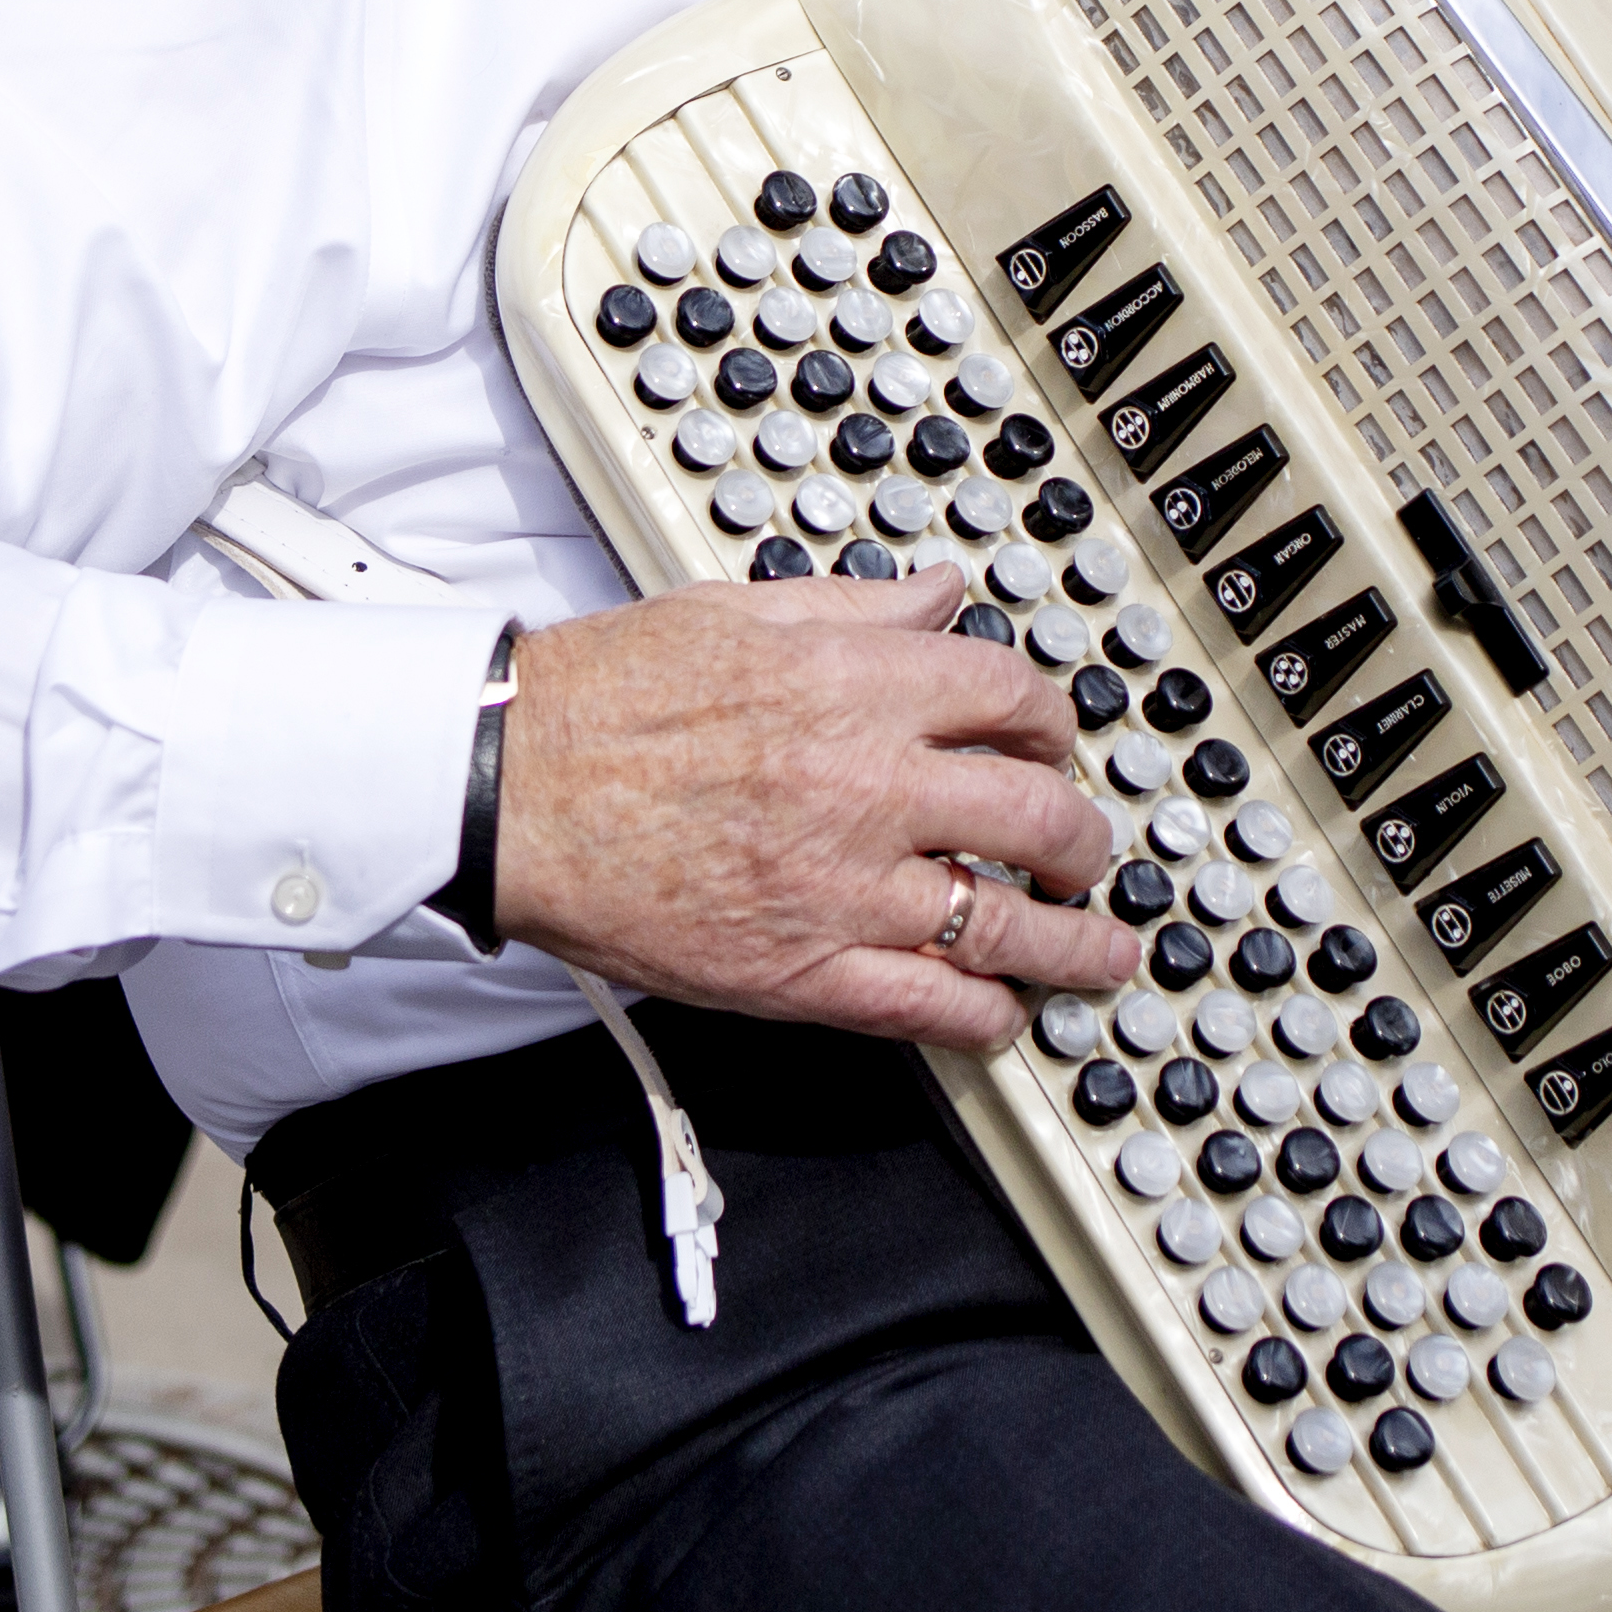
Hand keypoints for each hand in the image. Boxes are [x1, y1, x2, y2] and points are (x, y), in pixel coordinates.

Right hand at [494, 572, 1136, 1049]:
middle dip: (1081, 839)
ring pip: (1006, 923)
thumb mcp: (740, 611)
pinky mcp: (804, 971)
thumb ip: (858, 607)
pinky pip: (931, 1006)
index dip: (1051, 721)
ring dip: (1073, 944)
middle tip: (1084, 852)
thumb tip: (940, 594)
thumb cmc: (602, 699)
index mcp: (855, 685)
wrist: (510, 786)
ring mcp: (845, 886)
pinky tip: (1002, 1014)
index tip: (1052, 742)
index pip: (1010, 694)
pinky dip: (986, 1017)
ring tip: (1101, 954)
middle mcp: (868, 784)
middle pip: (1038, 812)